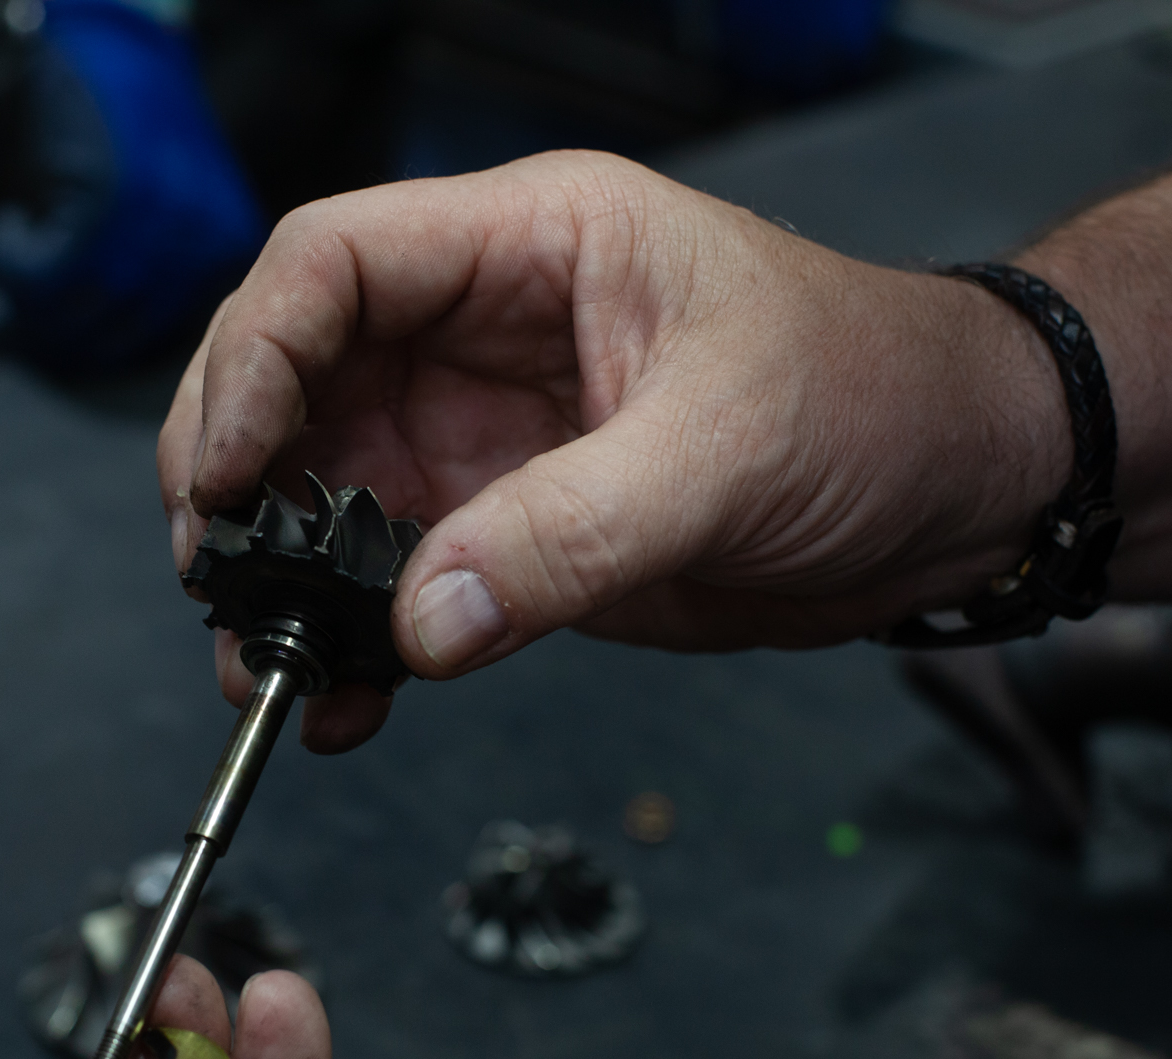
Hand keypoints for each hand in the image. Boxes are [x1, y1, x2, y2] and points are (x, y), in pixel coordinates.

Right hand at [157, 149, 1070, 751]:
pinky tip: (343, 699)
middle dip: (234, 471)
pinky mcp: (507, 530)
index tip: (224, 473)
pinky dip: (355, 642)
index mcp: (529, 247)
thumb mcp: (726, 450)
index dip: (253, 358)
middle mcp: (481, 333)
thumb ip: (570, 534)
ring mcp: (484, 437)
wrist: (956, 492)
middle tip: (216, 572)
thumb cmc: (874, 399)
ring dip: (277, 575)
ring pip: (324, 489)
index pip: (331, 264)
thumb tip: (423, 621)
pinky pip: (394, 580)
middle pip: (295, 374)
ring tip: (260, 661)